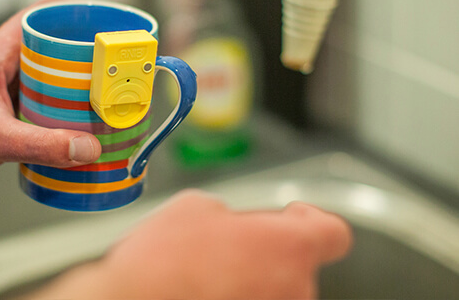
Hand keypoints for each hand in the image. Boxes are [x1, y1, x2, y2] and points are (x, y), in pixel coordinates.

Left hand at [0, 2, 100, 195]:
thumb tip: (85, 147)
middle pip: (48, 55)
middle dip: (79, 63)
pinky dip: (56, 127)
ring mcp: (0, 100)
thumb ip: (39, 143)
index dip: (67, 15)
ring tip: (101, 106)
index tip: (98, 22)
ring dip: (70, 98)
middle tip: (108, 73)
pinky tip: (74, 139)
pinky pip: (36, 119)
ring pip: (45, 89)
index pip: (34, 20)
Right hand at [28, 190, 352, 298]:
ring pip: (273, 290)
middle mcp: (294, 288)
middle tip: (226, 246)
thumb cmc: (164, 264)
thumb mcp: (192, 207)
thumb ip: (226, 211)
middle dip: (265, 252)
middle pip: (295, 264)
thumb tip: (222, 221)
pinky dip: (235, 298)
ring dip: (249, 280)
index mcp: (289, 246)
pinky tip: (203, 292)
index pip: (333, 233)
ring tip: (206, 274)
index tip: (294, 217)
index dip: (312, 221)